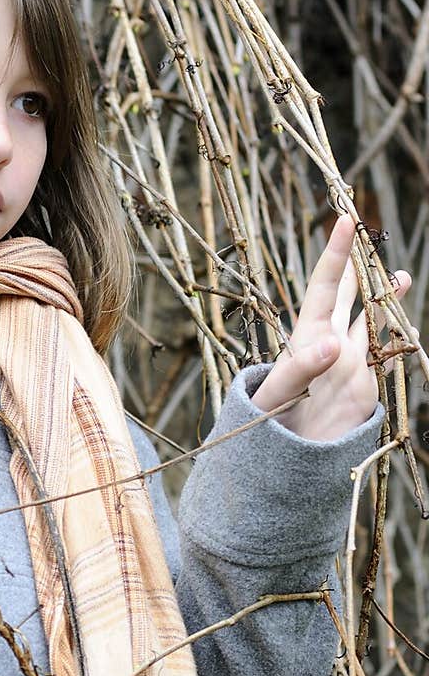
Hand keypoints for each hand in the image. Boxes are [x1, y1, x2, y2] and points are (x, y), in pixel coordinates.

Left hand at [251, 216, 410, 440]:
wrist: (282, 455)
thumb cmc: (268, 422)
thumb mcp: (280, 394)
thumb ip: (303, 369)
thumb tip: (333, 344)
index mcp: (306, 334)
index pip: (324, 285)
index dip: (335, 254)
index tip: (345, 220)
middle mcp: (329, 340)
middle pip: (345, 293)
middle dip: (356, 264)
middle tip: (367, 233)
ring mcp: (348, 359)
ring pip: (368, 319)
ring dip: (382, 297)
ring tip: (400, 275)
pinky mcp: (362, 380)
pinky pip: (383, 351)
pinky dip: (396, 335)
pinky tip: (406, 325)